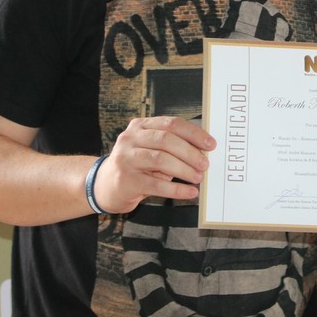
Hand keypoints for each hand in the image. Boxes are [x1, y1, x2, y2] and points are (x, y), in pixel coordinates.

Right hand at [93, 116, 214, 213]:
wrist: (105, 186)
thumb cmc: (137, 165)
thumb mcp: (152, 149)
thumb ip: (173, 146)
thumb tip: (203, 151)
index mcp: (140, 126)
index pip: (171, 123)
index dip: (193, 133)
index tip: (211, 144)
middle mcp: (130, 138)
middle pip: (166, 140)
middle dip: (190, 152)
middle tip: (205, 164)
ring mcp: (126, 158)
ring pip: (161, 159)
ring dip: (184, 169)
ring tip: (198, 178)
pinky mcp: (126, 180)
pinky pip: (156, 184)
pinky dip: (177, 189)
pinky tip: (190, 192)